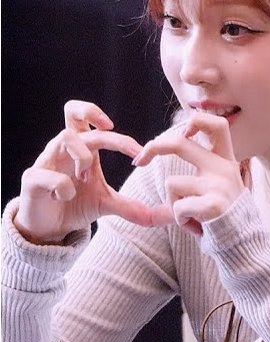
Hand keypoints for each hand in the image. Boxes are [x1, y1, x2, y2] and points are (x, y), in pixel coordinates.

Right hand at [14, 101, 168, 243]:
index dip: (118, 132)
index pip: (94, 122)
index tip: (139, 152)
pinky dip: (63, 187)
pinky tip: (63, 198)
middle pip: (75, 114)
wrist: (48, 227)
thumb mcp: (107, 204)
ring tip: (85, 178)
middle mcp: (63, 148)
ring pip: (65, 137)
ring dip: (84, 157)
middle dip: (100, 124)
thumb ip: (132, 206)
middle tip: (115, 139)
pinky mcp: (31, 179)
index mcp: (82, 148)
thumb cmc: (75, 205)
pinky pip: (49, 174)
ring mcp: (46, 160)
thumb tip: (165, 216)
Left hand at [133, 111, 243, 235]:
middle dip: (153, 148)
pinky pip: (177, 208)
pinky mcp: (213, 204)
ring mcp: (219, 185)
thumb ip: (203, 167)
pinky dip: (180, 221)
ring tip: (192, 216)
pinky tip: (197, 227)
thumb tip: (172, 147)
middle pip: (179, 142)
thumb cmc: (225, 216)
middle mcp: (224, 168)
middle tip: (138, 162)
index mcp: (226, 160)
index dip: (196, 121)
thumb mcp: (220, 185)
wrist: (243, 244)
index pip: (218, 124)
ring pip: (171, 183)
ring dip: (173, 203)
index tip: (183, 132)